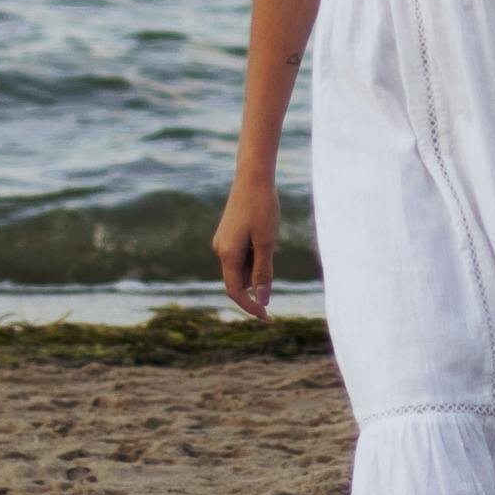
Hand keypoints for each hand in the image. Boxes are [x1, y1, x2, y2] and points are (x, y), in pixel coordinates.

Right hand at [213, 176, 279, 318]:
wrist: (253, 177)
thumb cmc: (262, 208)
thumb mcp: (267, 242)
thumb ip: (263, 272)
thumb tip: (263, 300)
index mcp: (227, 254)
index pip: (236, 292)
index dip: (251, 307)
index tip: (269, 317)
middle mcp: (220, 250)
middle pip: (239, 280)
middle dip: (257, 281)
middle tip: (274, 255)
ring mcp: (223, 241)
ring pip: (241, 267)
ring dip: (257, 265)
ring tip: (268, 236)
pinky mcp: (228, 234)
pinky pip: (241, 255)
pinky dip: (254, 254)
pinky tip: (264, 232)